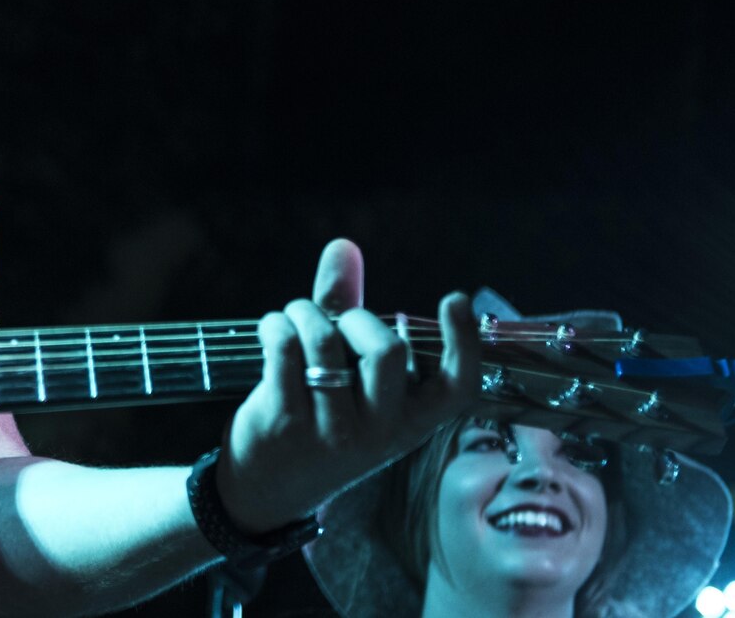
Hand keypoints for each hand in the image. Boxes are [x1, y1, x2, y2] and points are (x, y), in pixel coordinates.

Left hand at [215, 239, 477, 534]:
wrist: (269, 488)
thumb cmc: (321, 419)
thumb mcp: (351, 380)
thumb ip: (348, 309)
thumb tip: (344, 245)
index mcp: (411, 424)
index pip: (457, 388)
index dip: (464, 343)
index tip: (455, 299)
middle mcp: (379, 432)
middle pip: (387, 351)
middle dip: (356, 317)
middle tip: (333, 321)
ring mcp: (332, 431)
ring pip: (325, 342)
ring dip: (304, 312)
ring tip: (294, 316)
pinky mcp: (285, 422)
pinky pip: (285, 350)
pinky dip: (276, 325)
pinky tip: (272, 329)